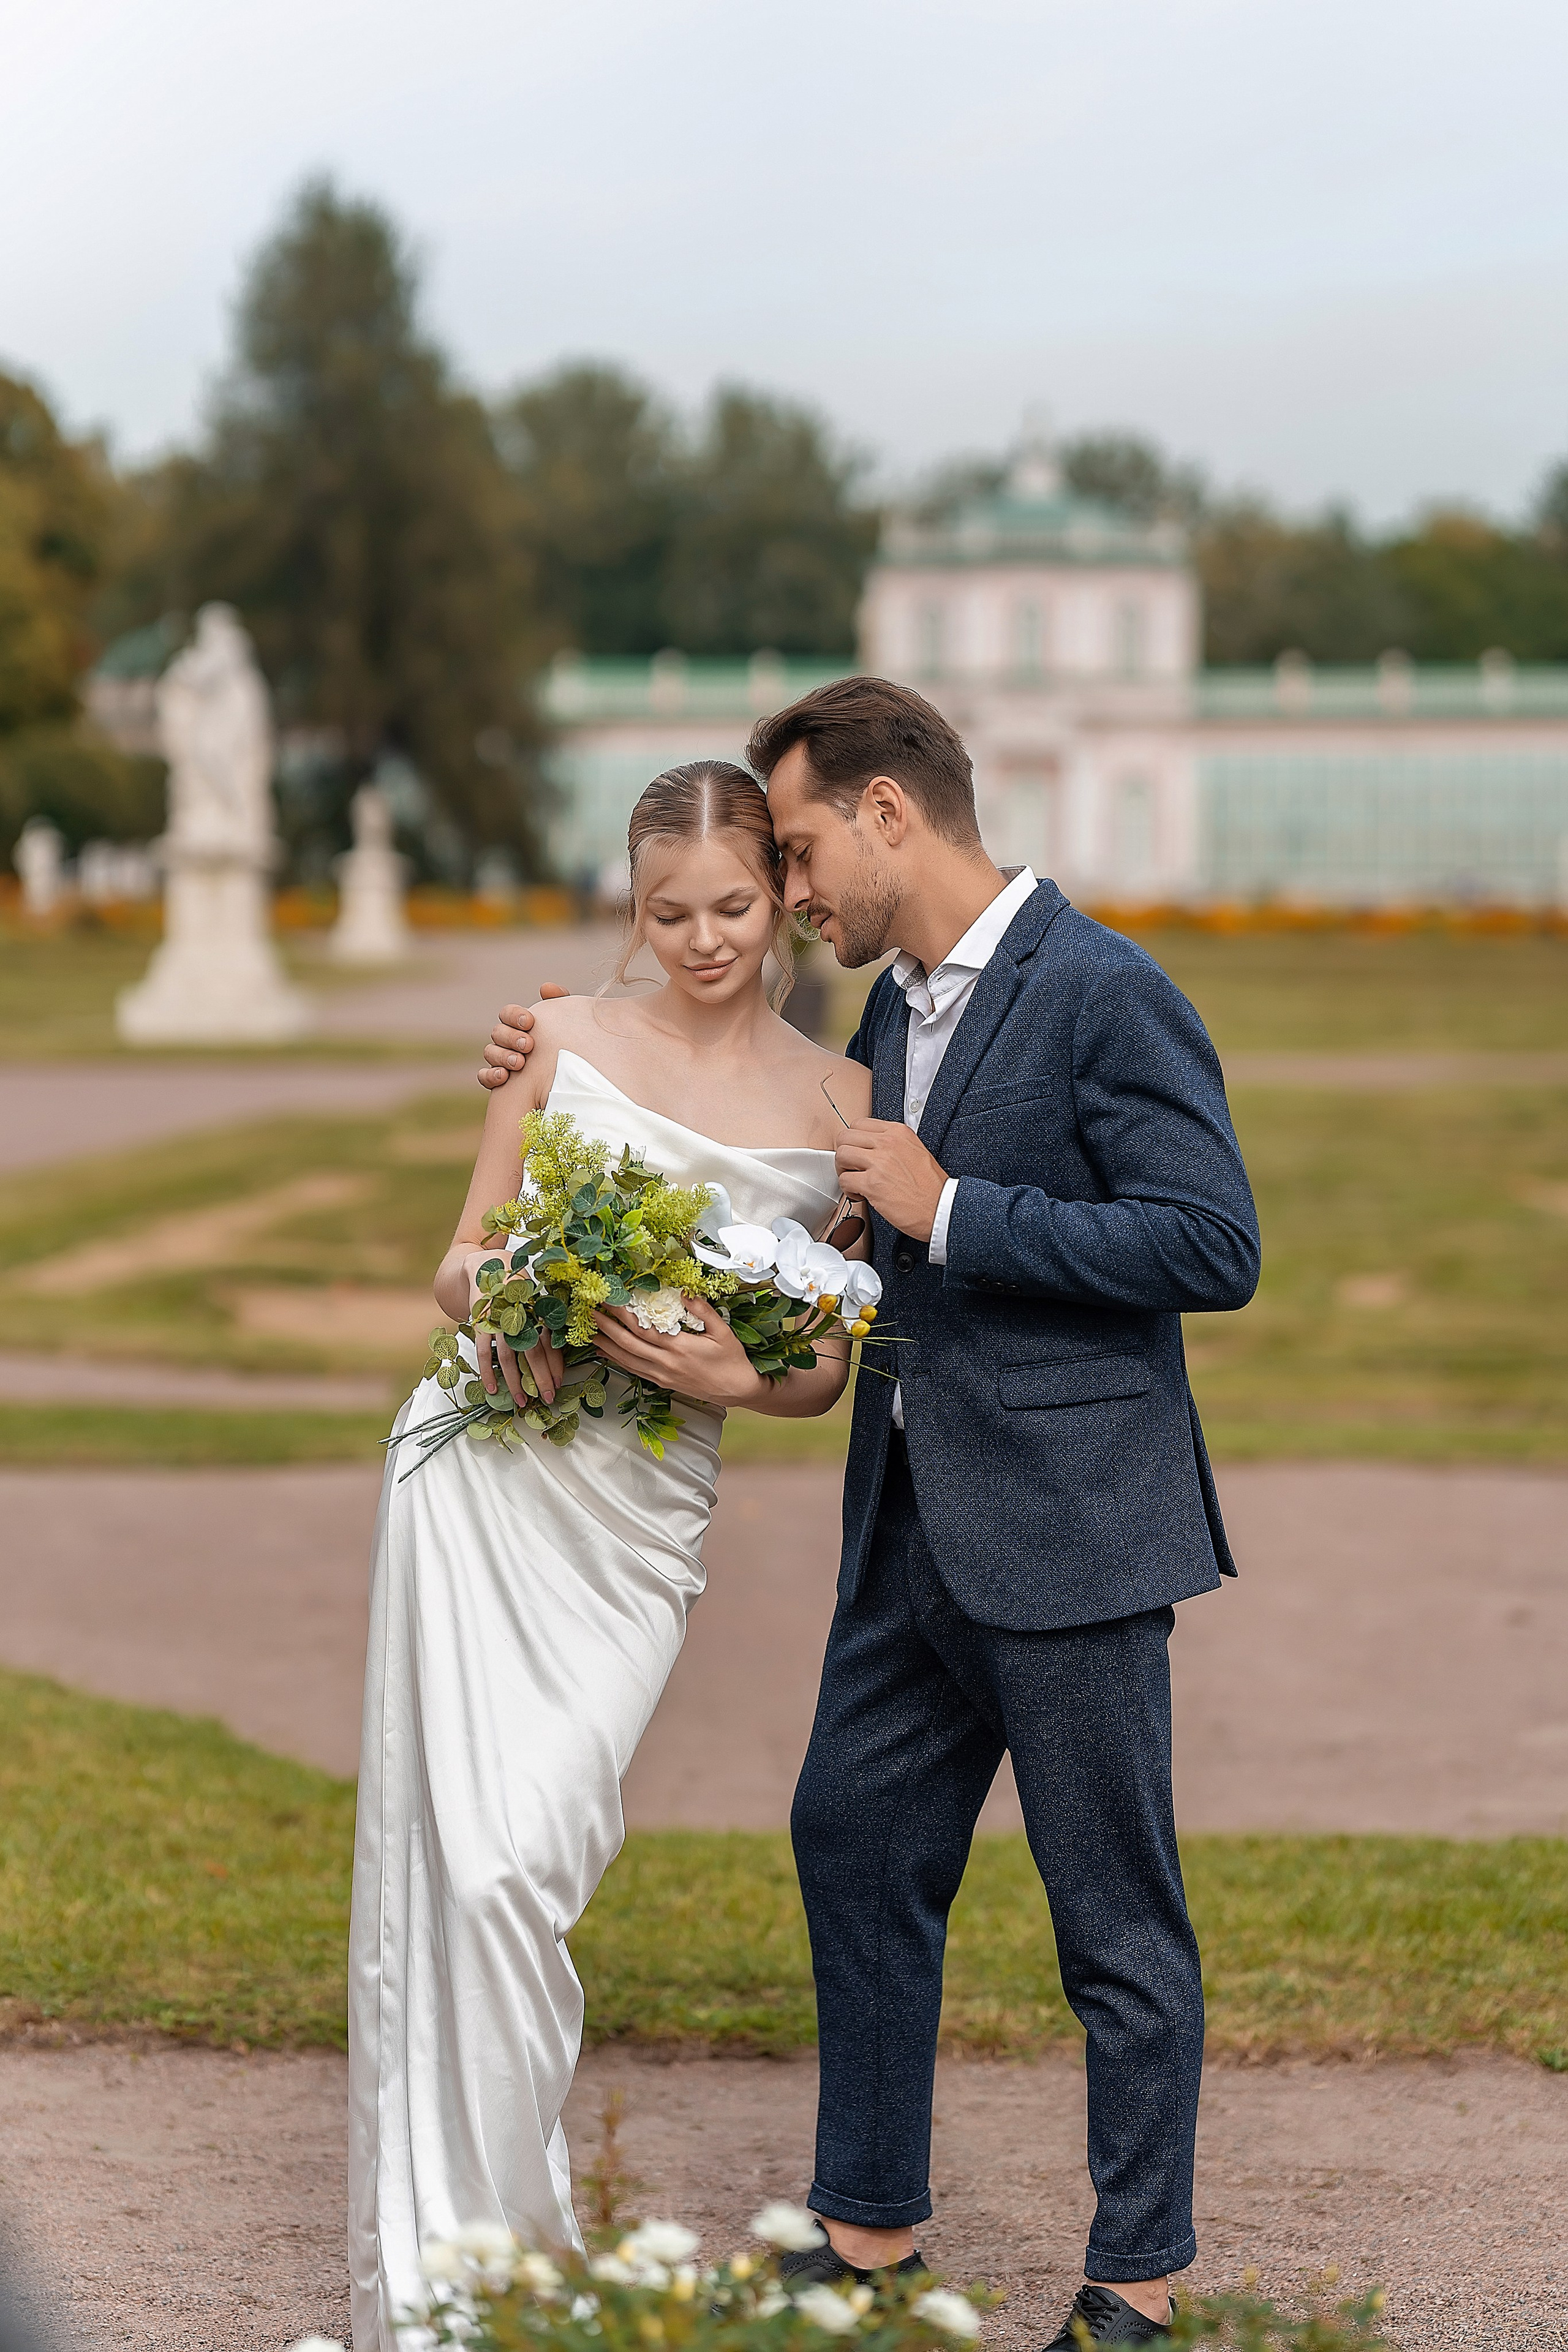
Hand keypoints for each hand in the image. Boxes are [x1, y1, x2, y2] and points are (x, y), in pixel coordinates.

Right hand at [462, 1249, 564, 1405]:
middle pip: (532, 1353)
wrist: (484, 1266)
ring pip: (507, 1357)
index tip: (559, 1384)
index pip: (549, 1342)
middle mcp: (518, 1315)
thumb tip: (558, 1345)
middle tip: (548, 1399)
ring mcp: (497, 1320)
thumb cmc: (515, 1285)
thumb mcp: (534, 1297)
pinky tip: (492, 1389)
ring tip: (521, 1401)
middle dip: (541, 1378)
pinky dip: (487, 1372)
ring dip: (515, 1381)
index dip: (555, 1364)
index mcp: (535, 1309)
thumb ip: (544, 1319)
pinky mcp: (479, 1323)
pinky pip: (482, 1352)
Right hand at [477, 981, 567, 1089]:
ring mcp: (499, 1060)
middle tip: (528, 1045)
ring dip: (503, 1056)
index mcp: (518, 1025)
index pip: (507, 1014)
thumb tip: (546, 988)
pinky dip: (490, 1075)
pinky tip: (504, 1077)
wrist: (568, 1080)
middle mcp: (506, 1041)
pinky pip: (484, 1076)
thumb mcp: (568, 1025)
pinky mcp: (496, 1080)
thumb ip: (560, 1003)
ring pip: (490, 1052)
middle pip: (497, 1032)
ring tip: (520, 1063)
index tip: (530, 1021)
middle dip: (511, 1037)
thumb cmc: (566, 1048)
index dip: (515, 1015)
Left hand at [590, 1301, 766, 1410]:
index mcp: (679, 1348)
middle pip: (629, 1344)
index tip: (610, 1302)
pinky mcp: (663, 1383)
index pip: (643, 1330)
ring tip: (591, 1333)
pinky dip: (618, 1361)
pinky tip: (608, 1353)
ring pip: (628, 1360)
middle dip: (607, 1328)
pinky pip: (635, 1371)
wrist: (737, 1390)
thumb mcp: (723, 1331)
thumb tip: (684, 1291)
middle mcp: (666, 1363)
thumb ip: (703, 1310)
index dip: (623, 1316)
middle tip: (590, 1313)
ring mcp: (662, 1375)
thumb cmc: (732, 1359)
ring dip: (607, 1346)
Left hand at [834, 1119, 948, 1243]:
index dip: (853, 1140)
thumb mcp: (916, 1150)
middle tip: (851, 1167)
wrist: (941, 1208)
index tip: (857, 1151)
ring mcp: (879, 1162)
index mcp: (898, 1132)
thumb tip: (870, 1146)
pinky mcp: (872, 1184)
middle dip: (844, 1153)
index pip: (859, 1123)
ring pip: (841, 1155)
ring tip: (854, 1180)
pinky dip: (847, 1190)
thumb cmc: (931, 1186)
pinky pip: (844, 1180)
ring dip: (843, 1170)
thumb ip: (893, 1144)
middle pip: (845, 1136)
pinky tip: (860, 1194)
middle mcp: (887, 1143)